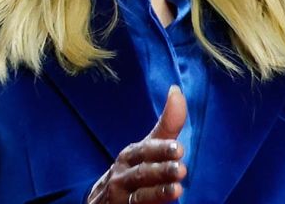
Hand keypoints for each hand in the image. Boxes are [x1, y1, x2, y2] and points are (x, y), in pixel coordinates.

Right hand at [87, 86, 187, 203]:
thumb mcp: (149, 148)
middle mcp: (121, 175)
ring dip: (157, 193)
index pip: (145, 150)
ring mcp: (118, 197)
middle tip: (181, 170)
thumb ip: (167, 125)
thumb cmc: (133, 169)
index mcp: (130, 156)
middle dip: (161, 171)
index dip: (161, 150)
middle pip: (141, 173)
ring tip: (176, 191)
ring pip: (138, 196)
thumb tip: (176, 90)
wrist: (103, 202)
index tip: (179, 149)